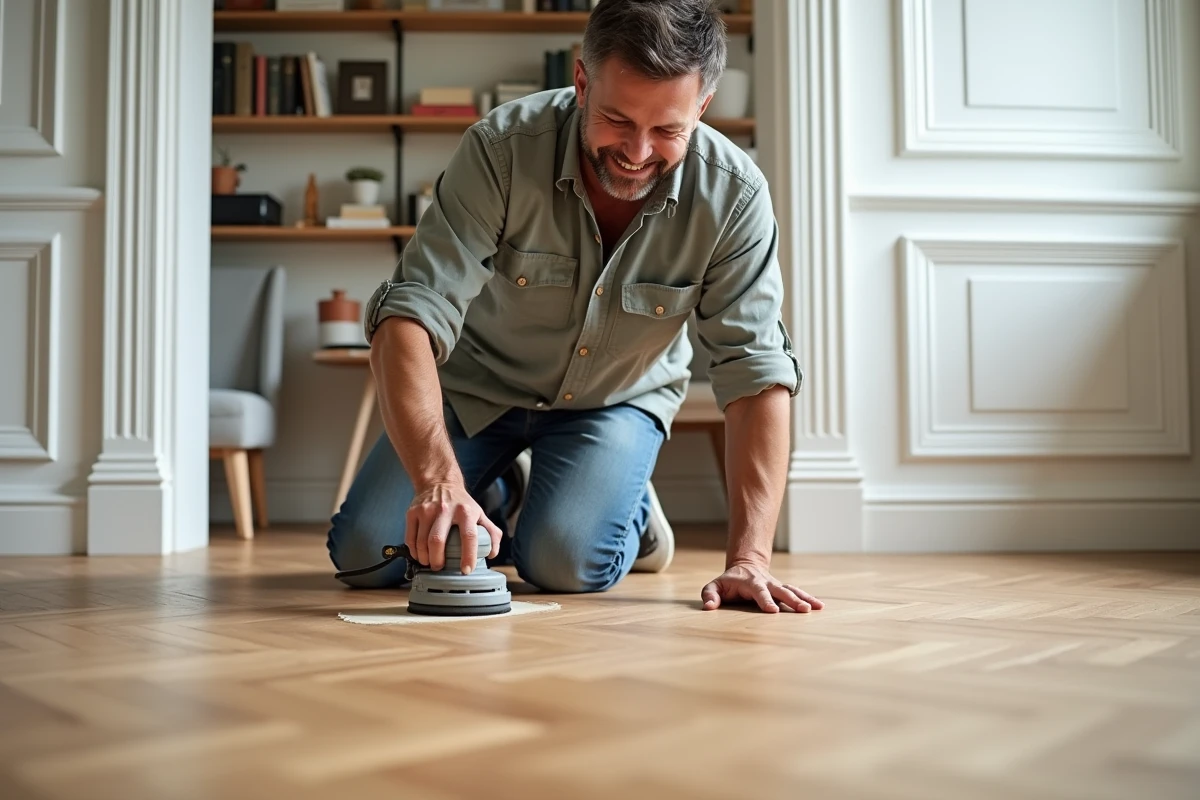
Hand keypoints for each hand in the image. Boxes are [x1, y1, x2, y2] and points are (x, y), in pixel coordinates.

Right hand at [406, 481, 501, 573]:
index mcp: (465, 511)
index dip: (468, 556)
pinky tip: (420, 555)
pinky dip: (414, 551)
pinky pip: (410, 538)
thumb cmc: (462, 503)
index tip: (466, 570)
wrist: (439, 482)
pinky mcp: (413, 512)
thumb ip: (491, 532)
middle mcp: (445, 509)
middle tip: (439, 567)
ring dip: (425, 558)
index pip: (468, 536)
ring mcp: (426, 510)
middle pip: (437, 541)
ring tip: (429, 562)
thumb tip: (492, 554)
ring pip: (421, 542)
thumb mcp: (480, 513)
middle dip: (437, 560)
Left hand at [700, 562, 823, 613]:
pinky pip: (797, 592)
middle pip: (781, 591)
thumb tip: (708, 607)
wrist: (745, 567)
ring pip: (792, 590)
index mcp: (750, 583)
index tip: (773, 611)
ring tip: (817, 607)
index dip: (765, 601)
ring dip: (804, 598)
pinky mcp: (783, 589)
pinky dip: (808, 598)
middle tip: (803, 610)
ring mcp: (776, 585)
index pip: (759, 592)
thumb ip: (710, 595)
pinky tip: (820, 606)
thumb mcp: (715, 586)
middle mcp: (767, 583)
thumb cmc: (728, 582)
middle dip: (792, 600)